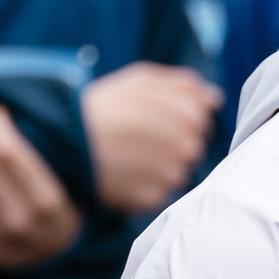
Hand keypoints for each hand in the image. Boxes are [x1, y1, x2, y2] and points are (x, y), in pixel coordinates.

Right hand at [81, 62, 218, 213]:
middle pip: (190, 149)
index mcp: (190, 115)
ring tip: (126, 155)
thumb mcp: (142, 79)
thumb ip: (184, 85)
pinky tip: (121, 173)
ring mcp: (171, 175)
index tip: (150, 119)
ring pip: (174, 173)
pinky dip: (141, 186)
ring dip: (156, 166)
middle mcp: (187, 147)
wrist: (64, 140)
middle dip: (169, 143)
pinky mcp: (152, 199)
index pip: (200, 121)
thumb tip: (214, 100)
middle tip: (135, 138)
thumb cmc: (104, 105)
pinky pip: (156, 194)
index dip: (175, 119)